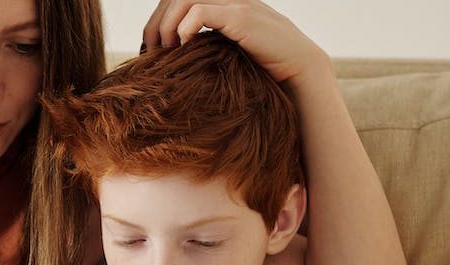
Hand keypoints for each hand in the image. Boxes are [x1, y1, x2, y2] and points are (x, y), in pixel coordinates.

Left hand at [142, 0, 329, 85]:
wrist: (300, 73)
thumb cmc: (263, 73)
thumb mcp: (226, 57)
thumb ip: (204, 50)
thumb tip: (173, 66)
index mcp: (222, 5)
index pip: (177, 0)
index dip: (157, 20)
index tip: (150, 50)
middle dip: (156, 23)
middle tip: (150, 52)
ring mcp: (235, 4)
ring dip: (166, 25)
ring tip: (165, 50)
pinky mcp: (241, 17)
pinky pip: (201, 10)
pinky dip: (185, 26)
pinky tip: (183, 45)